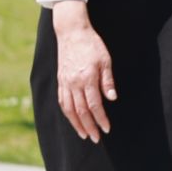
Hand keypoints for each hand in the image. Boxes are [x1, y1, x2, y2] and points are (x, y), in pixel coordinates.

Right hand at [51, 3, 114, 142]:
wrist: (72, 32)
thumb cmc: (92, 44)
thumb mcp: (105, 60)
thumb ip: (107, 81)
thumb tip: (111, 98)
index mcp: (87, 78)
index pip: (94, 105)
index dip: (100, 119)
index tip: (106, 129)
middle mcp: (74, 83)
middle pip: (81, 111)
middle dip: (89, 127)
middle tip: (95, 138)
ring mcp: (65, 82)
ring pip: (69, 109)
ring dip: (76, 124)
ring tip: (84, 134)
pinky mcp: (60, 80)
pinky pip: (62, 101)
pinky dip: (67, 113)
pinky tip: (73, 119)